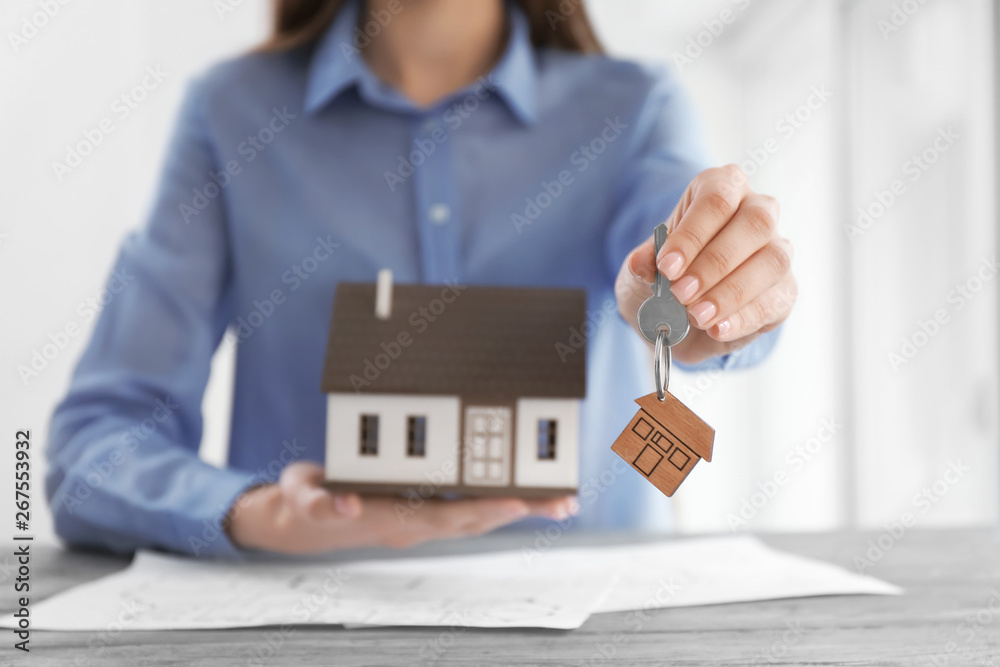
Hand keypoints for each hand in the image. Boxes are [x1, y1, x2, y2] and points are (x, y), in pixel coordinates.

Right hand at [226, 462, 577, 553]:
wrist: (306, 520)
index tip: (517, 501)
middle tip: (562, 501)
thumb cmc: (308, 501)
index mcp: (390, 518)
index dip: (482, 508)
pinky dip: (502, 503)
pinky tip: (529, 496)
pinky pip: (471, 509)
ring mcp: (423, 521)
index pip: (446, 514)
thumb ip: (320, 502)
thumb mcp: (302, 496)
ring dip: (520, 510)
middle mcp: (415, 524)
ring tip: (561, 501)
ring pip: (480, 518)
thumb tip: (347, 506)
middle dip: (519, 510)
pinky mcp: (426, 511)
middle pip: (475, 519)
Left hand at [616, 165, 795, 364]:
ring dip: (731, 292)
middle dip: (715, 263)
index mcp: (720, 188)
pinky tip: (717, 329)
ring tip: (697, 316)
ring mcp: (777, 249)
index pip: (716, 200)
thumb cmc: (666, 277)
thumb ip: (644, 263)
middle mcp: (757, 210)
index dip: (692, 234)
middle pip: (754, 223)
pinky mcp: (785, 289)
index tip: (668, 267)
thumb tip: (641, 263)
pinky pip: (775, 300)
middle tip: (681, 293)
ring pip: (772, 261)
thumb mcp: (644, 269)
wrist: (679, 317)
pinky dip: (744, 318)